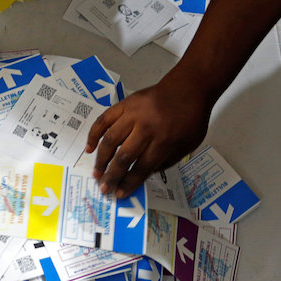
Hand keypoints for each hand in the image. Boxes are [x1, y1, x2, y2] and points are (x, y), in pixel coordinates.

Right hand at [86, 78, 212, 196]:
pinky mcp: (125, 103)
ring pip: (110, 140)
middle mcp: (146, 128)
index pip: (142, 167)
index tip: (120, 194)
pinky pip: (104, 119)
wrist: (189, 86)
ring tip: (96, 173)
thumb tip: (142, 174)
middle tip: (104, 188)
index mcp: (164, 140)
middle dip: (112, 176)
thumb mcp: (187, 145)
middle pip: (124, 156)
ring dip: (101, 159)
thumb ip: (165, 161)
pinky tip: (90, 148)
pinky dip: (94, 134)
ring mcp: (133, 113)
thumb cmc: (191, 118)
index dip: (129, 183)